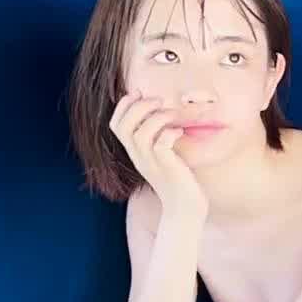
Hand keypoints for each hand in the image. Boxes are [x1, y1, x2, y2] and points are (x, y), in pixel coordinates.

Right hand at [110, 92, 206, 217]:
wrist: (185, 209)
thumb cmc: (178, 181)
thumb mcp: (164, 157)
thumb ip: (159, 139)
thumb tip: (165, 114)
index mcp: (135, 152)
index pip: (116, 125)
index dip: (122, 106)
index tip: (138, 92)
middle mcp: (139, 157)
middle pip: (123, 126)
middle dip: (137, 106)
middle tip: (158, 100)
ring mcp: (151, 163)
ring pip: (140, 134)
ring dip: (156, 117)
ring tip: (172, 114)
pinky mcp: (166, 168)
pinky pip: (160, 144)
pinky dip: (169, 132)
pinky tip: (179, 132)